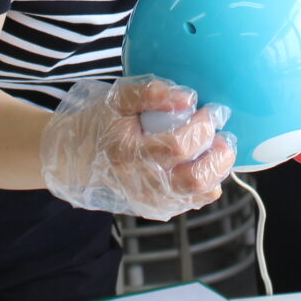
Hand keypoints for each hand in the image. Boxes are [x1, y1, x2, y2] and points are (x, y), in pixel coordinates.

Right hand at [40, 75, 236, 219]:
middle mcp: (139, 182)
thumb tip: (188, 98)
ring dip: (217, 171)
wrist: (77, 157)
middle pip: (193, 179)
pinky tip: (207, 165)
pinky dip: (207, 186)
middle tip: (224, 136)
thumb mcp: (118, 98)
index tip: (212, 110)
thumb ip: (151, 93)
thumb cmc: (100, 122)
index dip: (202, 128)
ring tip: (220, 149)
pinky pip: (191, 202)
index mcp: (128, 152)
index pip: (177, 146)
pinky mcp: (155, 208)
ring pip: (196, 195)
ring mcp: (149, 200)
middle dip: (218, 156)